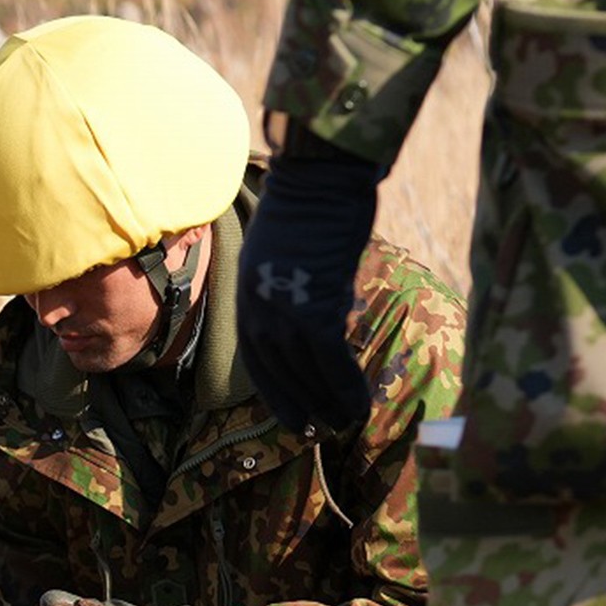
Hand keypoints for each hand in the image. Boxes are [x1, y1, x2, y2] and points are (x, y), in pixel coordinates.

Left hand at [236, 133, 383, 438]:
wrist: (319, 176)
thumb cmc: (309, 205)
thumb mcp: (282, 252)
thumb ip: (289, 287)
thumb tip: (313, 316)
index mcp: (246, 293)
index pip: (256, 356)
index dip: (275, 389)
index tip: (291, 414)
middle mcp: (259, 307)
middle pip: (277, 370)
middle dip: (298, 403)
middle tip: (318, 429)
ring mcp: (286, 310)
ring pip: (304, 372)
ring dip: (325, 402)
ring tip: (343, 422)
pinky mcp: (317, 308)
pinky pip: (330, 360)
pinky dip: (344, 385)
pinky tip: (358, 403)